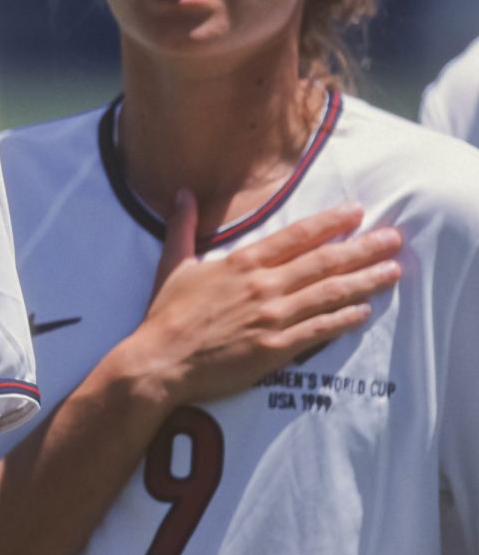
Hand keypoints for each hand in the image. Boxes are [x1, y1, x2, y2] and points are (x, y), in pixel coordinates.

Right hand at [120, 193, 401, 407]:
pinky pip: (320, 329)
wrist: (162, 360)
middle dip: (363, 248)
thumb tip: (182, 194)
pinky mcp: (278, 347)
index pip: (295, 236)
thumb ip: (183, 228)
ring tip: (393, 271)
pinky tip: (365, 311)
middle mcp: (264, 285)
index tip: (356, 212)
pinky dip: (345, 319)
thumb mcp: (173, 264)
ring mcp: (273, 317)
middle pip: (323, 262)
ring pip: (329, 294)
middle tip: (393, 238)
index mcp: (241, 263)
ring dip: (365, 281)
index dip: (329, 223)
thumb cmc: (167, 314)